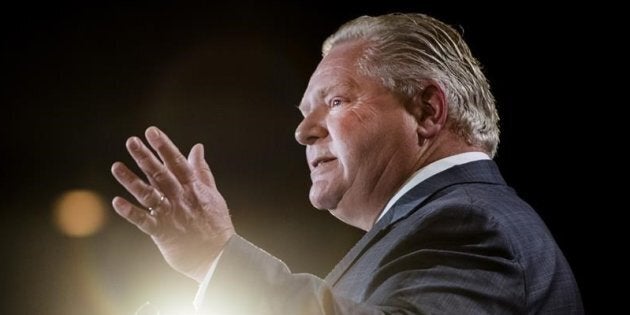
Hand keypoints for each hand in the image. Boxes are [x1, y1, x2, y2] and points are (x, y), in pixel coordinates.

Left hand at [111, 126, 234, 281]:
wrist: (219, 255)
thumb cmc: (215, 223)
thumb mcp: (212, 193)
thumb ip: (201, 170)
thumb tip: (197, 147)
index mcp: (193, 188)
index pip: (177, 162)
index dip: (164, 146)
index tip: (151, 131)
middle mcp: (180, 198)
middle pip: (160, 174)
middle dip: (145, 157)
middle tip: (131, 141)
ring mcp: (170, 214)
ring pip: (148, 194)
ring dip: (131, 181)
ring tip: (116, 167)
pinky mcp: (162, 232)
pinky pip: (143, 221)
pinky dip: (130, 212)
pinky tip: (117, 202)